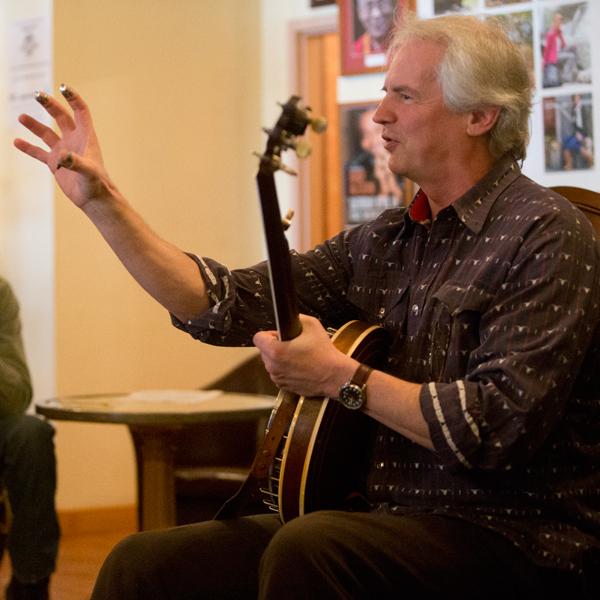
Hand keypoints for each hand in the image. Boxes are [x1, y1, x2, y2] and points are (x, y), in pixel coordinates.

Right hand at [13, 85, 116, 209]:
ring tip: (21, 117)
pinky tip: (16, 142)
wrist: (94, 200)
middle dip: (50, 105)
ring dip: (34, 125)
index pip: (81, 111)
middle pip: (61, 117)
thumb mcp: (88, 173)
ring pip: (47, 133)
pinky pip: (39, 152)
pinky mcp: (55, 164)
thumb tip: (61, 157)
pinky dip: (28, 147)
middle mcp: (74, 141)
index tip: (62, 87)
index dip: (73, 98)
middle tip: (36, 94)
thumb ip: (76, 163)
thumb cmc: (96, 185)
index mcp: (87, 137)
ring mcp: (64, 151)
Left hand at [253, 314, 356, 397]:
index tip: (279, 334)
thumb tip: (289, 320)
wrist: (335, 375)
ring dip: (280, 358)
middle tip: (292, 344)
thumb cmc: (324, 354)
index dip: (269, 333)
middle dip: (275, 346)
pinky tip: (299, 366)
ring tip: (298, 356)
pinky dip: (286, 369)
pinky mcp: (284, 386)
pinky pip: (279, 373)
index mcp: (275, 351)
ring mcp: (278, 378)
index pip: (258, 338)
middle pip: (264, 351)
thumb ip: (295, 319)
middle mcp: (273, 366)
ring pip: (271, 363)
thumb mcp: (312, 325)